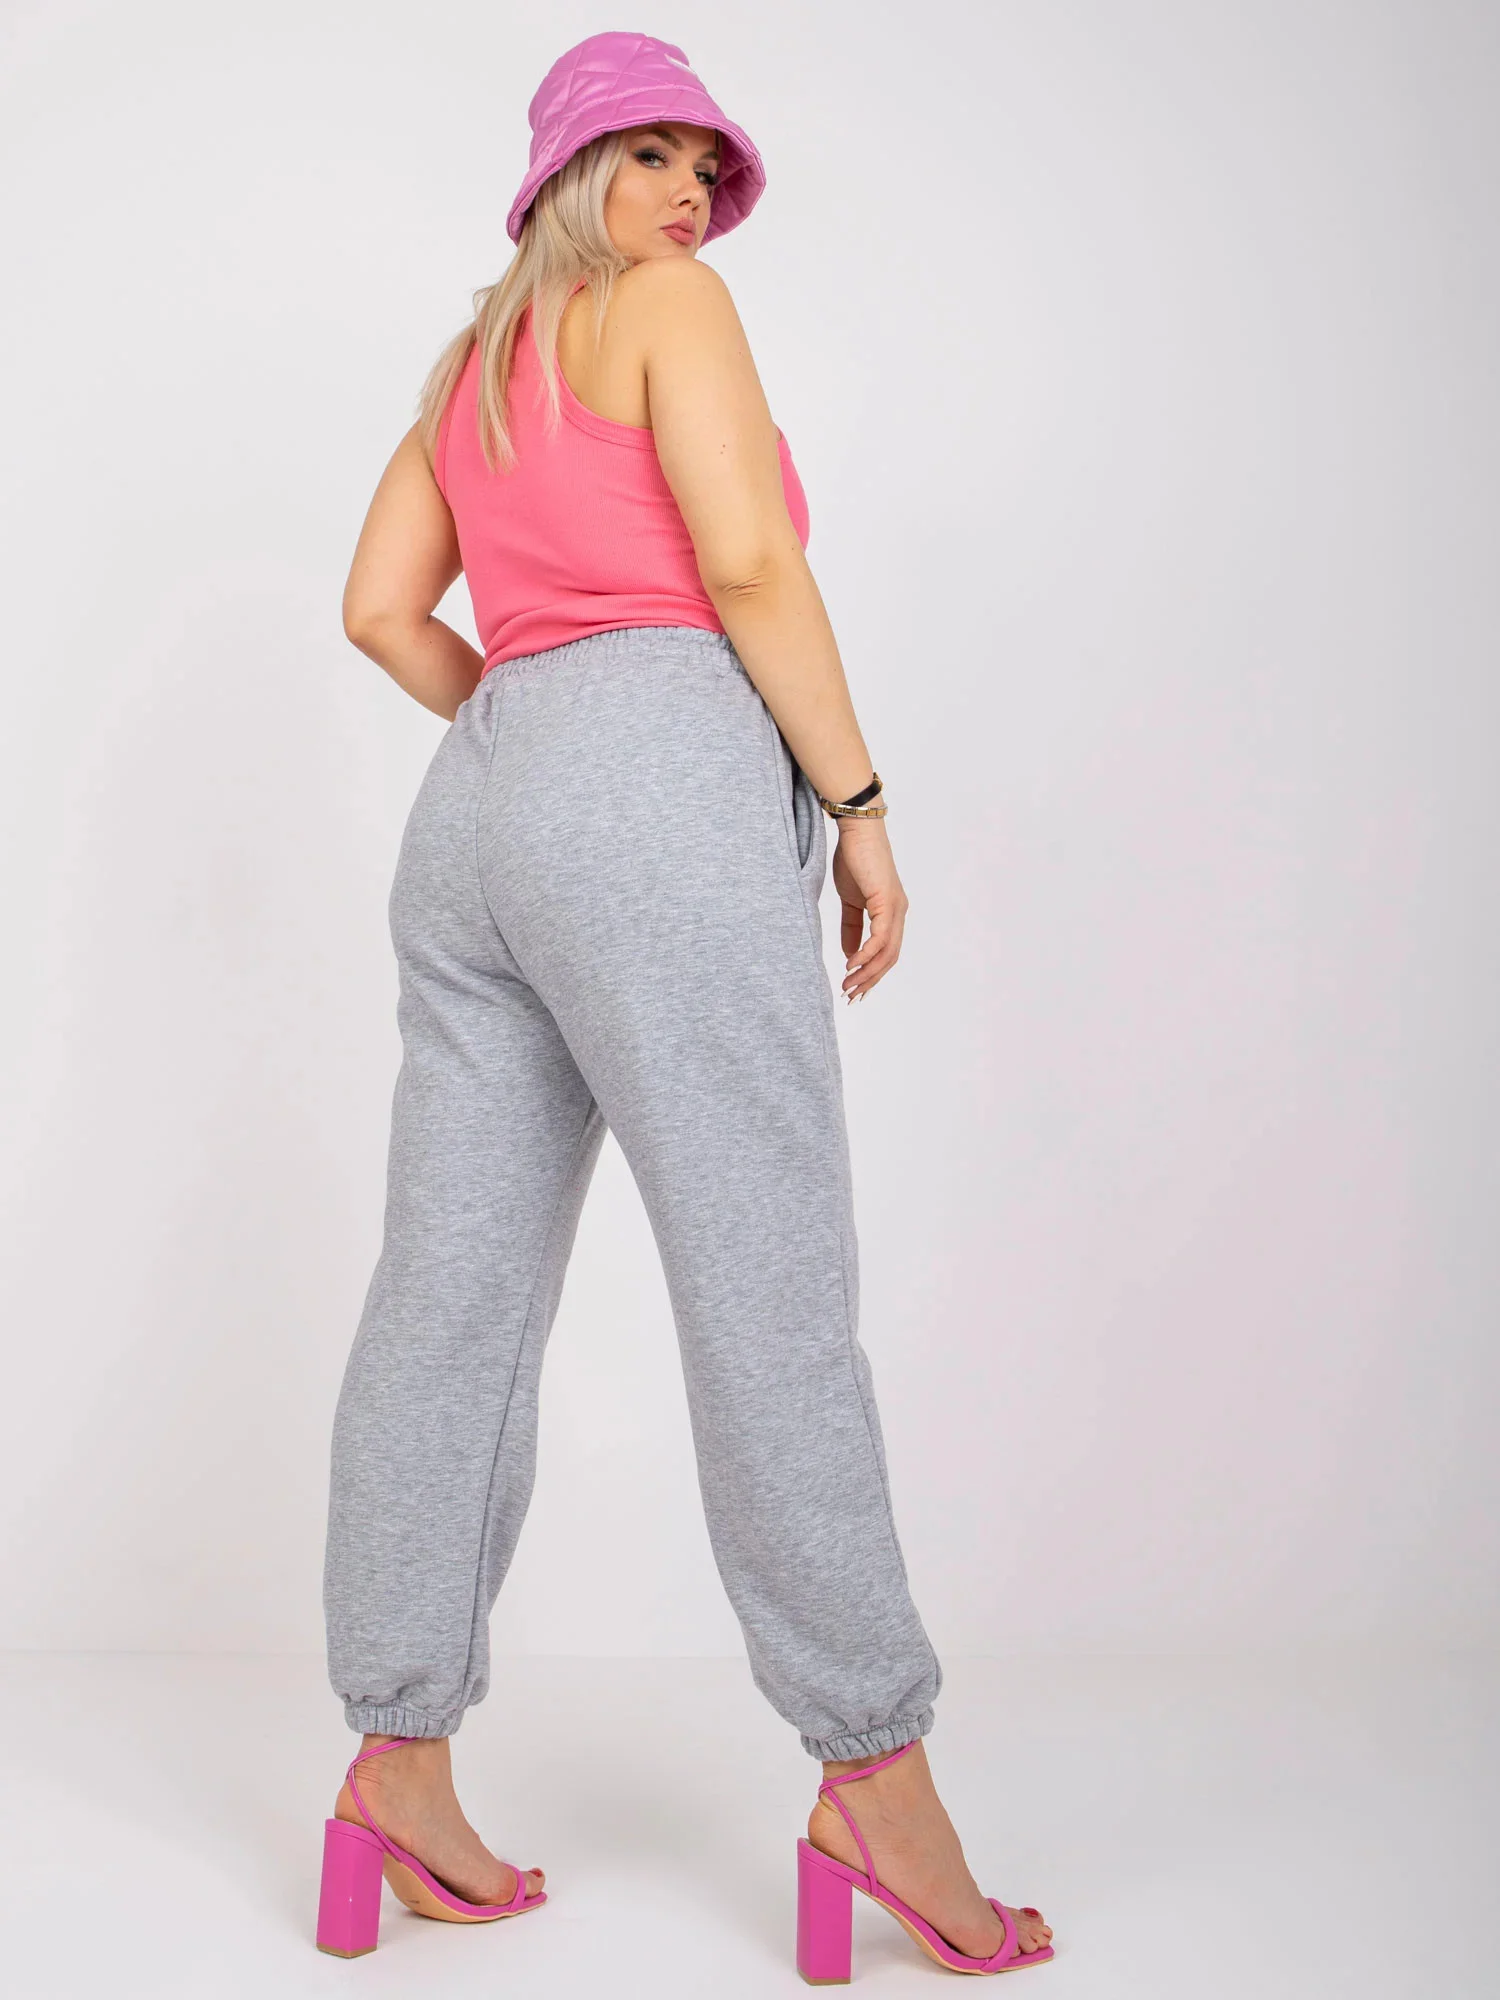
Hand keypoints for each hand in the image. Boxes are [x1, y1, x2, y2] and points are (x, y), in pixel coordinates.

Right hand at [831, 818, 907, 1001]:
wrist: (856, 833)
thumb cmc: (853, 861)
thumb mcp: (850, 901)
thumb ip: (851, 928)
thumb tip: (851, 955)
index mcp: (891, 914)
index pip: (886, 953)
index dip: (872, 973)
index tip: (854, 989)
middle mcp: (898, 914)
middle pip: (890, 958)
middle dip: (870, 980)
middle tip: (850, 996)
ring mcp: (896, 909)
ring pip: (887, 952)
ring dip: (867, 972)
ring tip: (848, 985)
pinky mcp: (887, 902)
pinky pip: (881, 937)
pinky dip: (866, 954)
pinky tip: (852, 963)